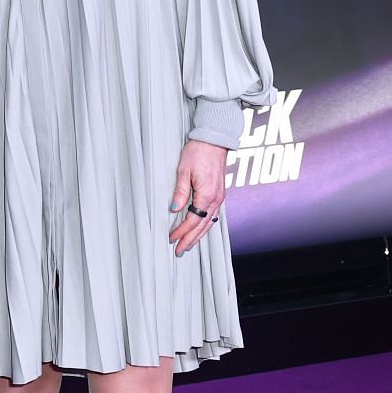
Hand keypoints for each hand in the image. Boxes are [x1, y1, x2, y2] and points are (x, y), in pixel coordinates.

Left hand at [167, 140, 227, 255]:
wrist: (214, 141)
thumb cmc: (197, 152)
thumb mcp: (183, 170)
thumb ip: (180, 191)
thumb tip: (174, 209)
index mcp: (207, 195)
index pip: (192, 220)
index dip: (181, 231)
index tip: (171, 239)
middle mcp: (216, 199)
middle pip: (202, 226)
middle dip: (190, 240)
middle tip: (179, 252)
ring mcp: (220, 197)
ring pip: (209, 223)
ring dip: (198, 235)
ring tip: (188, 245)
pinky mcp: (220, 194)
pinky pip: (213, 215)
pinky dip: (205, 225)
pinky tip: (199, 230)